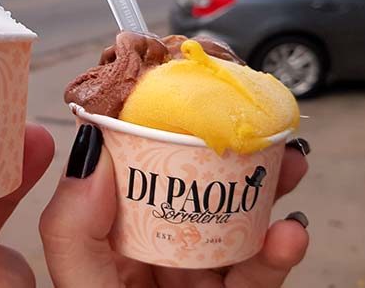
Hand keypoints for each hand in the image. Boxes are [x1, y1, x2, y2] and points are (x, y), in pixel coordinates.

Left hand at [40, 125, 309, 287]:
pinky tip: (293, 233)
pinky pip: (255, 279)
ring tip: (290, 163)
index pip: (119, 180)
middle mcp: (146, 261)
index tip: (169, 97)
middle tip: (244, 124)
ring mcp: (190, 285)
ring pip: (229, 227)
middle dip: (218, 156)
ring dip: (263, 195)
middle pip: (184, 195)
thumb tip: (92, 151)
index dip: (141, 136)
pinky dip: (277, 256)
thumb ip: (71, 230)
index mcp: (101, 247)